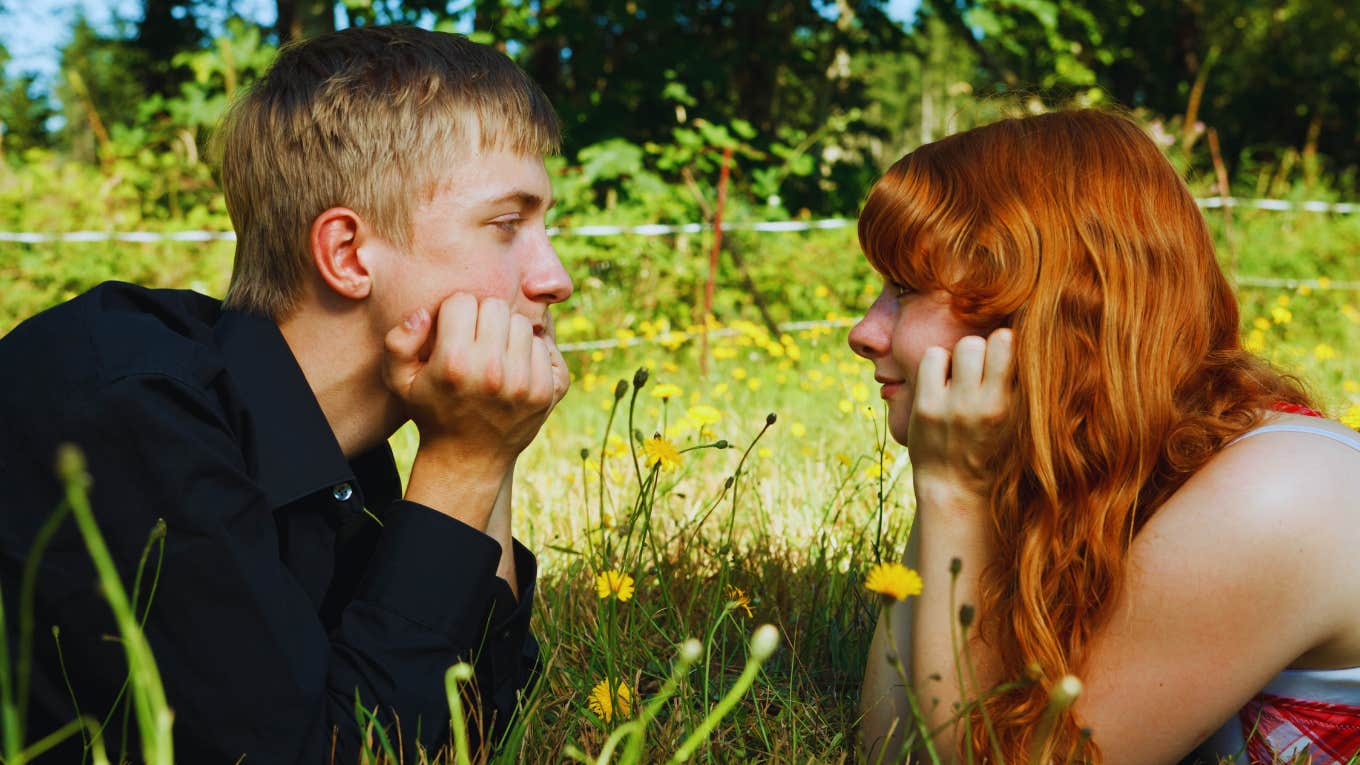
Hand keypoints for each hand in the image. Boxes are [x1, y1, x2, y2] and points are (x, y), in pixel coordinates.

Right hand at [383, 293, 565, 464]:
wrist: (468, 458)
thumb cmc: (432, 412)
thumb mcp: (400, 381)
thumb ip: (398, 341)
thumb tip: (423, 314)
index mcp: (454, 363)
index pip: (462, 301)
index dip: (453, 313)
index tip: (452, 332)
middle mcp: (492, 371)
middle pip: (495, 306)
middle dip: (482, 317)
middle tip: (475, 340)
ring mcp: (523, 382)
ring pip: (522, 323)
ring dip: (507, 332)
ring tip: (494, 353)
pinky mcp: (546, 391)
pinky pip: (543, 346)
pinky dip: (529, 351)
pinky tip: (514, 368)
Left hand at [907, 328, 1012, 504]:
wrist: (955, 489)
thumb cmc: (991, 451)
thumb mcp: (1018, 424)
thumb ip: (1020, 389)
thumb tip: (1030, 341)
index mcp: (1012, 407)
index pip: (1012, 346)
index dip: (1005, 344)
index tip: (1002, 356)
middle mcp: (985, 405)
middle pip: (985, 341)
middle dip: (982, 349)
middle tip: (978, 369)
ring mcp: (954, 406)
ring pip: (962, 346)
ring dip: (960, 355)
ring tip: (960, 375)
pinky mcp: (926, 407)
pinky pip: (933, 357)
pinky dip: (937, 363)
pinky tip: (941, 381)